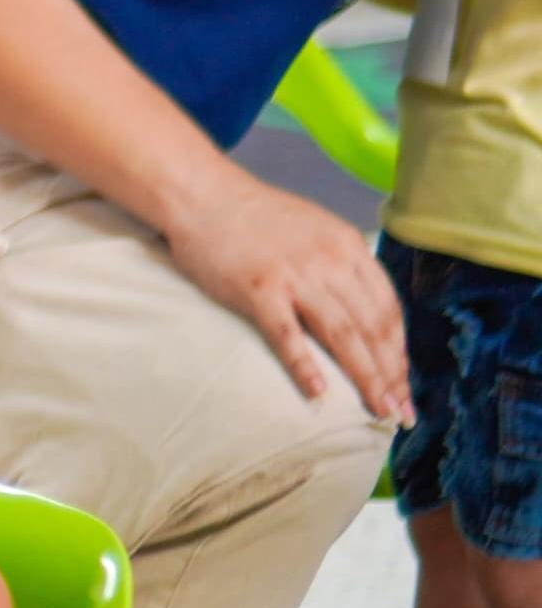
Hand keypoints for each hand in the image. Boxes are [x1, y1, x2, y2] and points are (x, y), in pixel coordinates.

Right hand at [160, 172, 412, 423]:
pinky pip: (287, 334)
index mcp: (349, 248)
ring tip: (377, 410)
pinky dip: (304, 364)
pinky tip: (318, 392)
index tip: (404, 383)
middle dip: (391, 374)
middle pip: (373, 328)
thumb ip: (341, 264)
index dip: (399, 351)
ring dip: (365, 377)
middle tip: (402, 413)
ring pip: (343, 335)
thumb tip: (358, 306)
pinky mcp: (258, 289)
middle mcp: (332, 262)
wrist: (204, 194)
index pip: (388, 309)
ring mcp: (295, 276)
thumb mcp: (315, 230)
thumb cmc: (255, 216)